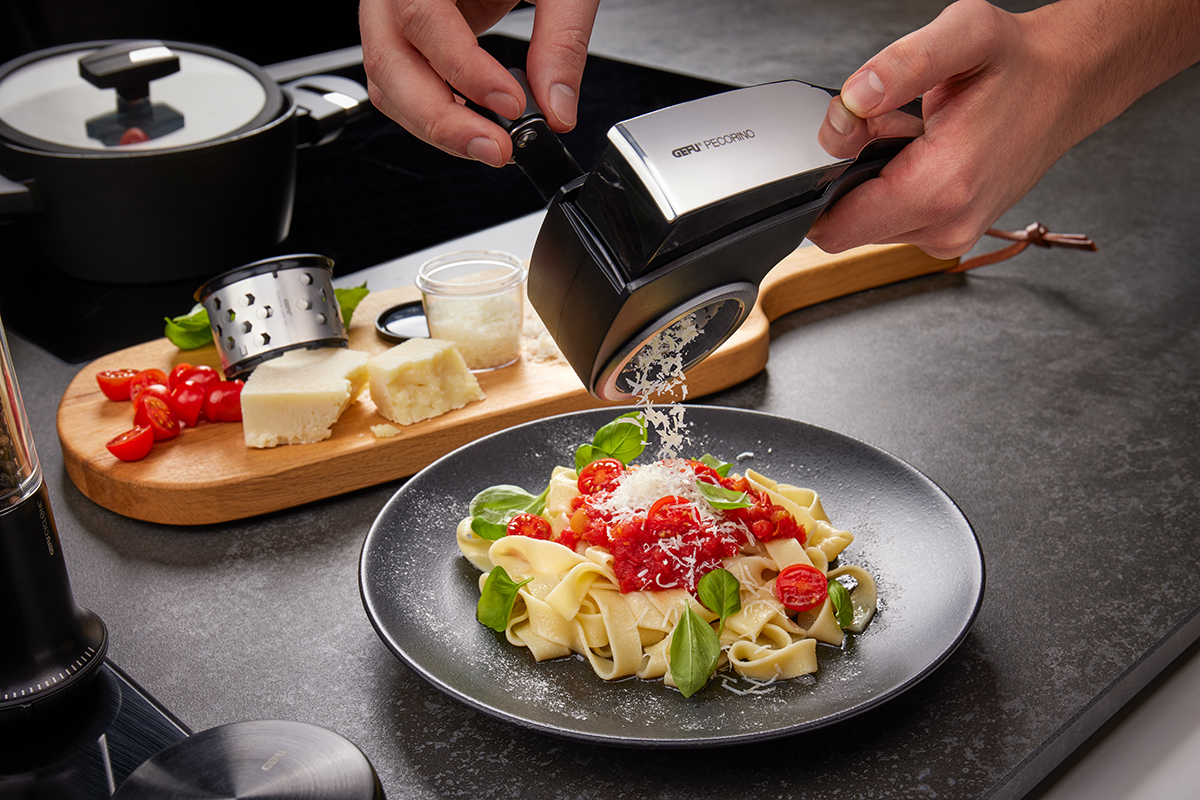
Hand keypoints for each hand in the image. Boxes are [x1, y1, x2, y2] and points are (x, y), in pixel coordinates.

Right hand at [359, 0, 599, 166]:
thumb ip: (560, 40)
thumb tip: (557, 109)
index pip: (423, 18)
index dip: (464, 71)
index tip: (511, 105)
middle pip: (389, 64)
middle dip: (442, 121)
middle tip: (496, 149)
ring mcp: (394, 16)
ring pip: (389, 85)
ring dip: (437, 127)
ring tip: (491, 147)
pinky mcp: (412, 40)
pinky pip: (405, 86)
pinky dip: (437, 115)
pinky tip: (475, 129)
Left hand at [807, 0, 1199, 258]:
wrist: (1067, 84)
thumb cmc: (1020, 64)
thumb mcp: (964, 33)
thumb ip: (901, 64)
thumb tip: (853, 100)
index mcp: (944, 187)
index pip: (837, 228)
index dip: (821, 185)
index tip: (846, 143)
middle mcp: (947, 225)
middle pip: (847, 224)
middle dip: (850, 177)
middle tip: (889, 128)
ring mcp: (949, 234)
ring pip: (867, 223)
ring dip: (873, 180)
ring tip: (914, 136)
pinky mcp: (949, 233)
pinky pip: (892, 220)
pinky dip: (894, 186)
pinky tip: (923, 152)